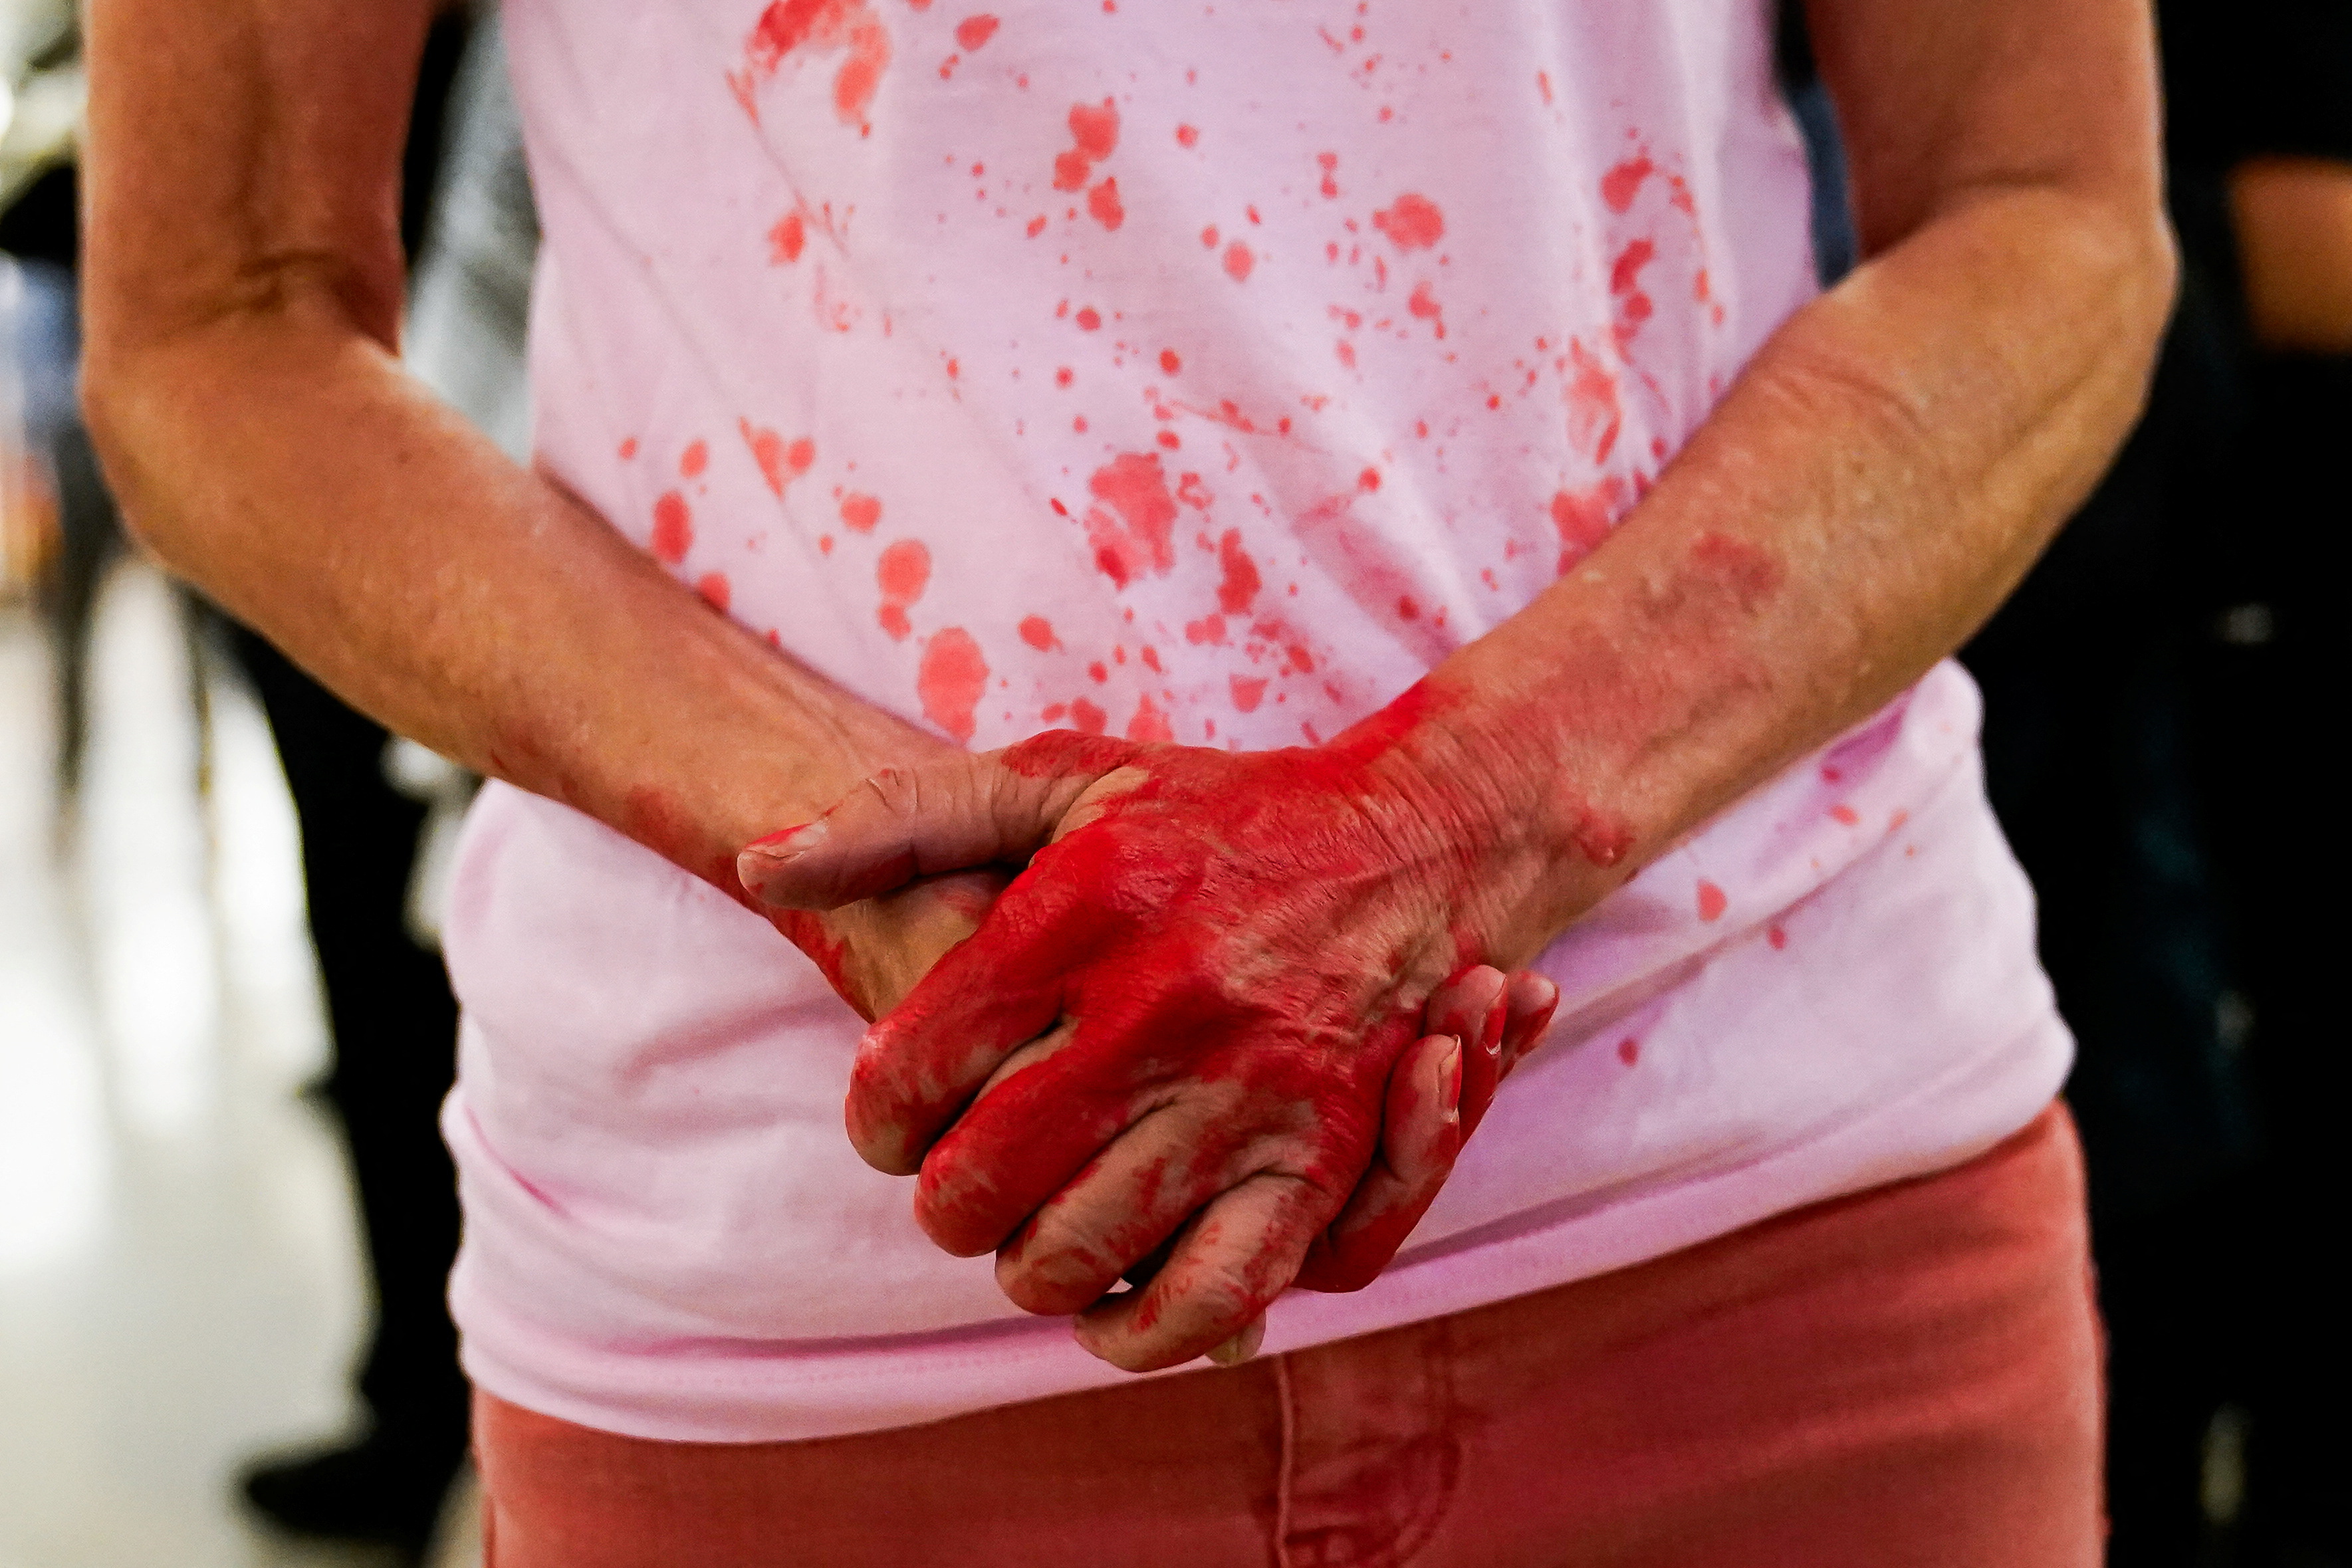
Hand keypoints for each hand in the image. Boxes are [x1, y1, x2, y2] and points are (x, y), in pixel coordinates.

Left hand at [740, 713, 1563, 1370]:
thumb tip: (760, 865)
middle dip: (941, 1200)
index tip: (895, 1115)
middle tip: (960, 1178)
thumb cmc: (1214, 815)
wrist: (1416, 841)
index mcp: (1086, 906)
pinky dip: (1140, 1331)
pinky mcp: (1324, 1161)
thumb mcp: (1059, 775)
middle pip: (976, 1184)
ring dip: (1028, 1261)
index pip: (910, 1070)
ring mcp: (1251, 1091)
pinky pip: (1208, 1300)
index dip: (875, 1116)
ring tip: (1034, 1223)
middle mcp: (1164, 1004)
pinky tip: (1108, 1304)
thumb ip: (902, 817)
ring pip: (1075, 1253)